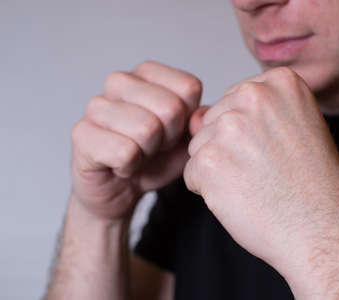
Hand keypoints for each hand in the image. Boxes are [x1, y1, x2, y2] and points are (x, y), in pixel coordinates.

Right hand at [70, 61, 202, 220]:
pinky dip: (130, 167)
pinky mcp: (81, 133)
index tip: (172, 132)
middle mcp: (120, 81)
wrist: (119, 189)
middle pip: (170, 107)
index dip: (187, 120)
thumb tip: (205, 114)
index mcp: (148, 73)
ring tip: (136, 153)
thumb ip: (200, 121)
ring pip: (147, 129)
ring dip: (148, 153)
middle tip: (153, 146)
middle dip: (169, 138)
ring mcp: (96, 105)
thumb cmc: (153, 158)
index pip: (189, 88)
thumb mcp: (187, 138)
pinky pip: (125, 151)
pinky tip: (121, 165)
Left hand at [184, 67, 338, 269]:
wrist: (323, 229)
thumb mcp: (293, 127)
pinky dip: (210, 191)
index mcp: (280, 82)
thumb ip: (246, 112)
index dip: (250, 133)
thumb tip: (194, 117)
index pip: (235, 100)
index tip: (275, 150)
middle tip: (266, 170)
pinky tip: (242, 197)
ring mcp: (230, 126)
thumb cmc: (312, 184)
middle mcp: (253, 95)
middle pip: (214, 120)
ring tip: (255, 184)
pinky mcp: (209, 160)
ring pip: (200, 146)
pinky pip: (192, 173)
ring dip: (219, 168)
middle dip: (230, 148)